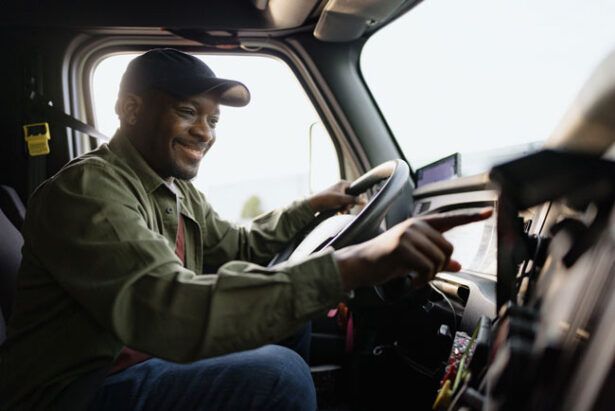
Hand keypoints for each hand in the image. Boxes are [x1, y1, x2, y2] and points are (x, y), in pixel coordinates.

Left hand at [307, 181, 365, 212]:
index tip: (355, 202)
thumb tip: (364, 200)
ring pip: (348, 202)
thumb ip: (353, 200)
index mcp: (343, 184)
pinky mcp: (335, 200)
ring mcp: (338, 194)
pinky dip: (342, 208)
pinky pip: (343, 204)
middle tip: (345, 207)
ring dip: (345, 207)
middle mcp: (341, 188)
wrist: (315, 205)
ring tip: (341, 210)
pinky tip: (338, 211)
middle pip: (352, 196)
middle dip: (349, 204)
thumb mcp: (341, 199)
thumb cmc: (326, 199)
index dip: (356, 196)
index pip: (355, 188)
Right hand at [334, 208, 492, 290]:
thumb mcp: (414, 258)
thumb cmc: (385, 260)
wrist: (360, 264)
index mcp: (420, 225)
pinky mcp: (401, 246)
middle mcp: (416, 225)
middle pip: (447, 249)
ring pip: (438, 260)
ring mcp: (408, 234)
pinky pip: (426, 267)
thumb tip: (457, 265)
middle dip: (438, 268)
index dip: (471, 216)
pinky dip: (421, 280)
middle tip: (421, 274)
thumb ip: (435, 258)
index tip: (489, 212)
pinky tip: (410, 280)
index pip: (450, 218)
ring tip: (414, 276)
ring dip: (429, 275)